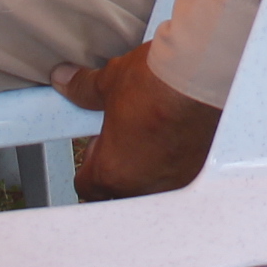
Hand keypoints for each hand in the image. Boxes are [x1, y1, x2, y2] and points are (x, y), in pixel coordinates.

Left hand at [52, 46, 221, 199]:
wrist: (199, 77)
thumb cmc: (158, 85)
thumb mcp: (110, 82)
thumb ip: (83, 89)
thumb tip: (67, 82)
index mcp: (112, 171)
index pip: (87, 184)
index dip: (89, 160)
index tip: (96, 143)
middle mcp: (142, 185)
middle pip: (118, 189)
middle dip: (117, 166)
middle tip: (121, 137)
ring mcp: (172, 180)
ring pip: (148, 185)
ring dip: (144, 167)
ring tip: (147, 133)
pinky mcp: (197, 170)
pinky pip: (175, 174)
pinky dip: (171, 161)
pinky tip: (173, 135)